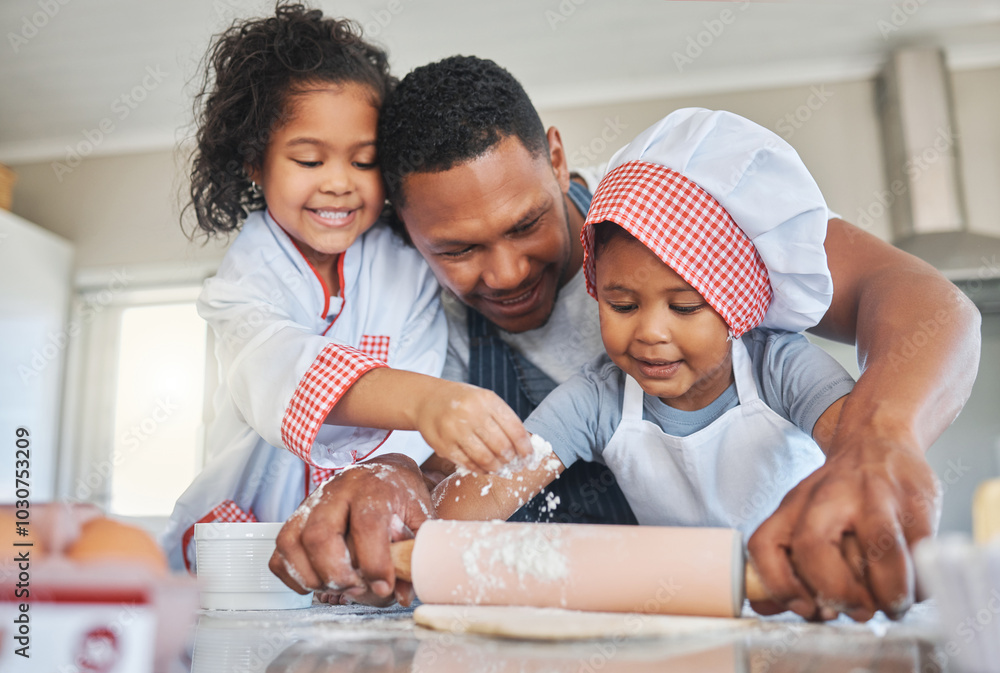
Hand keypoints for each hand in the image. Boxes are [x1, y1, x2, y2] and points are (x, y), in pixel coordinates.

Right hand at [269, 454, 431, 605]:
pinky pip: (280, 549)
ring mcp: (311, 502)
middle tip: (356, 588)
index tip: (384, 586)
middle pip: (320, 534)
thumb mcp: (420, 518)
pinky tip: (316, 581)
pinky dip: (292, 573)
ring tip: (337, 585)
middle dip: (336, 572)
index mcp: (373, 487)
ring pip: (293, 541)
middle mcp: (337, 491)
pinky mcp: (296, 516)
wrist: (384, 472)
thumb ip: (414, 552)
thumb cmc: (401, 497)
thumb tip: (403, 593)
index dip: (374, 562)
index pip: (367, 524)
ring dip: (312, 575)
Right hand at [414, 380, 532, 473]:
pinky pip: (468, 464)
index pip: (514, 429)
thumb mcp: (484, 400)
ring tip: (500, 468)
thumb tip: (524, 447)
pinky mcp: (443, 445)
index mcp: (487, 400)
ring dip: (496, 467)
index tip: (529, 457)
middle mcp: (471, 413)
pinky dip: (480, 469)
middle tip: (513, 464)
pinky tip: (484, 468)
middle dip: (511, 459)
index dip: (525, 447)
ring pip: (485, 458)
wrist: (427, 400)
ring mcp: (455, 430)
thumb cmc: (463, 402)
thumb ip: (503, 419)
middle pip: (501, 446)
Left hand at [747, 434, 940, 620]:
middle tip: (855, 610)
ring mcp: (874, 498)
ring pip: (879, 552)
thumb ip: (784, 562)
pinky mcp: (916, 504)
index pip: (765, 545)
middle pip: (814, 547)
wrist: (877, 439)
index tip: (806, 609)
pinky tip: (912, 587)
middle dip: (835, 592)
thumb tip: (764, 607)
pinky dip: (918, 585)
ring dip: (887, 594)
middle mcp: (828, 498)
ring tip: (889, 604)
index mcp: (793, 506)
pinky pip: (920, 556)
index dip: (781, 586)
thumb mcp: (800, 515)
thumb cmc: (838, 492)